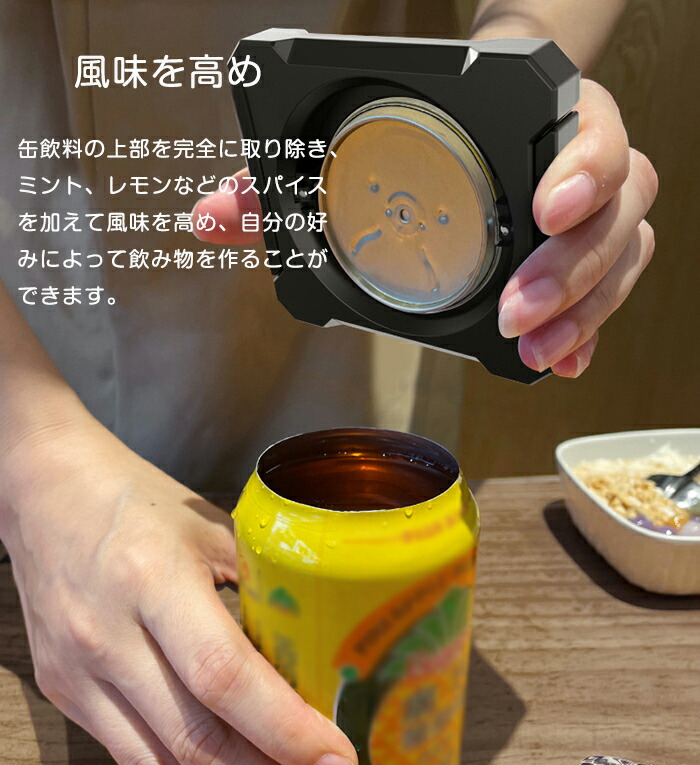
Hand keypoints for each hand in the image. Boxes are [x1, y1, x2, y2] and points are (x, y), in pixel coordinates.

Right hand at [0, 418, 359, 764]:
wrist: (42, 492)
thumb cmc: (137, 500)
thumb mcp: (211, 525)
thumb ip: (262, 587)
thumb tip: (329, 654)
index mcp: (153, 580)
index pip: (223, 675)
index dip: (285, 731)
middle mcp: (109, 637)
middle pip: (198, 743)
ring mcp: (80, 675)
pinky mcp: (66, 697)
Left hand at [193, 80, 656, 378]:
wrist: (475, 114)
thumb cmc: (425, 126)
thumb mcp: (361, 140)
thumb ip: (286, 176)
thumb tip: (211, 214)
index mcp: (541, 119)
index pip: (594, 133)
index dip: (585, 169)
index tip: (544, 208)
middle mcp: (580, 167)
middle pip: (620, 213)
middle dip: (574, 271)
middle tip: (515, 315)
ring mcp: (589, 219)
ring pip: (624, 258)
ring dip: (585, 313)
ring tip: (534, 352)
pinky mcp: (583, 266)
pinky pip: (607, 297)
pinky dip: (587, 333)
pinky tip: (559, 362)